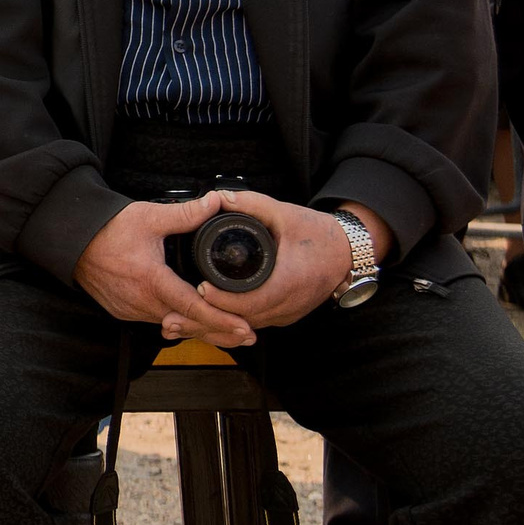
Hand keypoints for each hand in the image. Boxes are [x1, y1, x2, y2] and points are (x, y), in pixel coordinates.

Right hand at [72, 194, 258, 347]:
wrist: (71, 240)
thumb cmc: (107, 228)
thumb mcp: (149, 217)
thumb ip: (186, 213)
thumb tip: (216, 202)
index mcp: (151, 280)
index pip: (193, 308)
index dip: (221, 320)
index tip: (245, 327)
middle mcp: (141, 301)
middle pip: (188, 325)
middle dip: (220, 332)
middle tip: (248, 335)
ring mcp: (131, 310)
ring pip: (173, 326)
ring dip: (199, 329)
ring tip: (228, 330)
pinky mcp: (123, 311)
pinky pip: (156, 321)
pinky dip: (177, 323)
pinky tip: (192, 321)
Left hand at [196, 194, 385, 330]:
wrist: (347, 253)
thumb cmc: (319, 233)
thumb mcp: (285, 213)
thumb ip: (253, 204)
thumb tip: (219, 197)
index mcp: (290, 281)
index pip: (251, 301)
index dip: (223, 299)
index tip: (199, 288)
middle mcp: (290, 304)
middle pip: (243, 321)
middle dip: (208, 318)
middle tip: (176, 313)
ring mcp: (288, 314)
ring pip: (246, 327)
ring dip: (215, 325)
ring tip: (182, 320)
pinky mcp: (285, 315)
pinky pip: (253, 324)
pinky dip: (230, 323)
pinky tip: (206, 319)